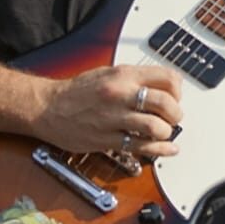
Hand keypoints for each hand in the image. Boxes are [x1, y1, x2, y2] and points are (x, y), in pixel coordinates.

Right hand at [38, 65, 182, 160]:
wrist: (47, 107)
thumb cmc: (77, 92)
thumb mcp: (108, 73)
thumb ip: (135, 79)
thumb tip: (162, 87)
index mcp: (123, 75)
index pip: (166, 78)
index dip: (177, 90)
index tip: (175, 97)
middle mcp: (120, 94)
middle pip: (165, 103)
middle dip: (176, 113)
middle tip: (173, 118)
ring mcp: (113, 118)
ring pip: (155, 127)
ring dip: (167, 132)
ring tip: (164, 132)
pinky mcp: (106, 140)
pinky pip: (140, 147)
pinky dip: (159, 150)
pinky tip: (166, 149)